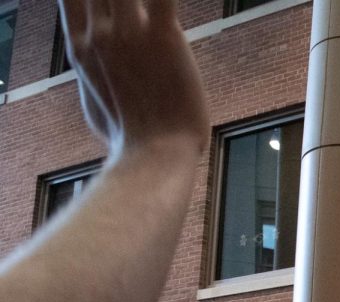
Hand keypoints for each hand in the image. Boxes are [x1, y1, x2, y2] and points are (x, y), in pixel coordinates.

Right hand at [59, 0, 209, 156]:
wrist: (155, 156)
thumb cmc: (130, 138)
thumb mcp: (94, 100)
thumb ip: (94, 72)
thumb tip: (97, 66)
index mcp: (79, 46)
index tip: (106, 5)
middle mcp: (98, 32)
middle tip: (132, 11)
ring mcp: (129, 32)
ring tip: (154, 11)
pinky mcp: (164, 34)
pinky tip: (168, 9)